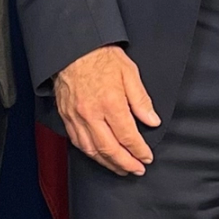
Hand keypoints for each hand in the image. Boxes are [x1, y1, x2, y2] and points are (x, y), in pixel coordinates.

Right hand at [54, 44, 160, 175]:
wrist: (73, 48)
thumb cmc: (101, 56)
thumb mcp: (129, 72)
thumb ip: (141, 100)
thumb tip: (152, 121)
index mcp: (110, 102)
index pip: (128, 136)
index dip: (139, 150)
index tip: (147, 157)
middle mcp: (92, 114)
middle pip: (110, 149)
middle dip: (126, 163)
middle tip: (137, 169)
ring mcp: (77, 117)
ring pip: (92, 150)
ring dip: (108, 163)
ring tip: (121, 168)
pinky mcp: (66, 117)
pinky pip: (78, 142)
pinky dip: (90, 153)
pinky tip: (99, 156)